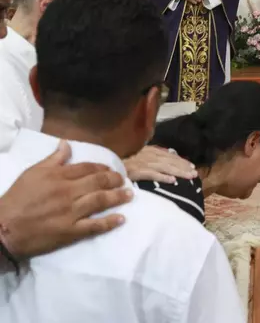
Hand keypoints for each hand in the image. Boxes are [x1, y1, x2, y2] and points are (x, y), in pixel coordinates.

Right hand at [0, 141, 131, 259]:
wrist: (2, 228)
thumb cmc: (16, 199)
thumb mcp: (32, 173)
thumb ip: (52, 160)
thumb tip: (67, 144)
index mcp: (58, 176)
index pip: (87, 168)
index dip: (102, 168)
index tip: (111, 170)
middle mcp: (68, 192)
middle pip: (98, 182)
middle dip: (115, 180)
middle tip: (124, 181)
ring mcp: (71, 212)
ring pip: (100, 201)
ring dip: (118, 197)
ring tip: (129, 195)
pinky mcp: (70, 231)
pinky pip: (94, 226)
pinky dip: (109, 222)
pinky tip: (121, 219)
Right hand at [124, 146, 197, 183]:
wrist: (105, 165)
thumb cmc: (120, 161)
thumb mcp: (136, 155)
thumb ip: (149, 156)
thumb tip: (165, 158)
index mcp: (148, 151)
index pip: (168, 155)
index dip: (180, 160)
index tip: (191, 166)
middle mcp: (147, 155)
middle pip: (169, 161)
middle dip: (183, 167)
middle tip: (195, 173)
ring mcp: (142, 163)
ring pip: (164, 167)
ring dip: (178, 171)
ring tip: (189, 176)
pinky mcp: (136, 171)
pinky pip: (152, 174)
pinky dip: (162, 177)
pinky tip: (172, 181)